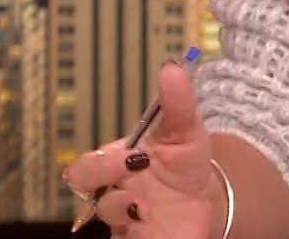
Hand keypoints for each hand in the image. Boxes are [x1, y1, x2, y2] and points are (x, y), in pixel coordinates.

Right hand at [62, 62, 222, 237]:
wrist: (204, 201)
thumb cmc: (185, 164)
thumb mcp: (187, 132)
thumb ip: (178, 103)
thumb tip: (172, 67)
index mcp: (116, 162)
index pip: (86, 165)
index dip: (101, 161)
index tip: (132, 155)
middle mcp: (112, 191)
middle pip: (84, 188)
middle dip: (103, 176)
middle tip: (135, 169)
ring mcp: (122, 218)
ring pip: (106, 214)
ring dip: (123, 209)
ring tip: (149, 206)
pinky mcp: (137, 238)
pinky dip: (140, 233)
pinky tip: (153, 226)